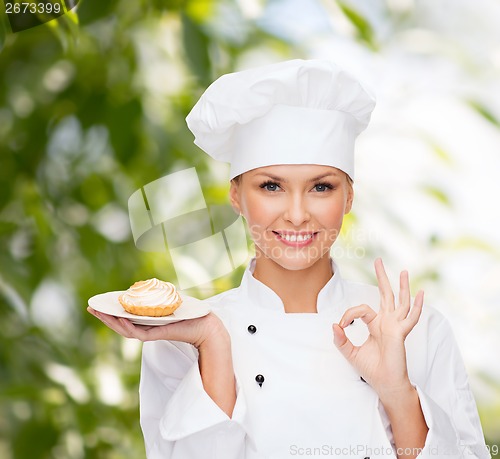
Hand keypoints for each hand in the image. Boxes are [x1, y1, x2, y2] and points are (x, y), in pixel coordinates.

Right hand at [87, 308, 227, 348]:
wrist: (205, 324)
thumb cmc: (190, 313)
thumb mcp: (169, 300)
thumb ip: (158, 295)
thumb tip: (148, 283)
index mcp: (147, 321)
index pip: (124, 317)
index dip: (110, 312)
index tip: (96, 305)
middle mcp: (146, 328)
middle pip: (120, 324)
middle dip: (104, 316)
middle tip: (90, 308)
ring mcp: (150, 332)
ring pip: (125, 329)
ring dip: (111, 322)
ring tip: (99, 313)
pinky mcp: (157, 335)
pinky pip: (138, 333)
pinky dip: (127, 326)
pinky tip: (119, 319)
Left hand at [332, 258, 423, 399]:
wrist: (384, 384)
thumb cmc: (371, 369)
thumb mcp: (350, 352)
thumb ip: (340, 340)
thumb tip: (333, 325)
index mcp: (376, 324)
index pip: (362, 309)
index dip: (349, 314)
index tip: (341, 325)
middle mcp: (387, 322)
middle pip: (385, 294)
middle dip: (381, 277)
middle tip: (378, 260)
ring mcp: (396, 327)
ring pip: (400, 302)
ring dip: (401, 286)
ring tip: (402, 271)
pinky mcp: (400, 334)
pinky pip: (410, 319)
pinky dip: (417, 307)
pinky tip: (421, 294)